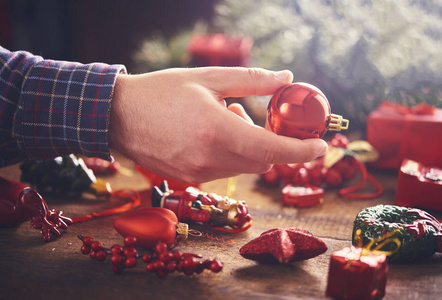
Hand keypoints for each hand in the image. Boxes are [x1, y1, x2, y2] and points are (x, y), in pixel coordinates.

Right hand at [108, 67, 327, 182]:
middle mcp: (209, 159)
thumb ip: (251, 81)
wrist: (118, 116)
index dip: (301, 150)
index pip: (272, 149)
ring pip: (243, 166)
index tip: (321, 146)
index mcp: (216, 131)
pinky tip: (211, 134)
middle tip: (262, 117)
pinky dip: (230, 154)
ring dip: (248, 146)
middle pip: (261, 160)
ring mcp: (197, 174)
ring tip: (224, 118)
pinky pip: (224, 170)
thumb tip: (286, 80)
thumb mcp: (207, 78)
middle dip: (272, 142)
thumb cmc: (160, 92)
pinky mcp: (189, 180)